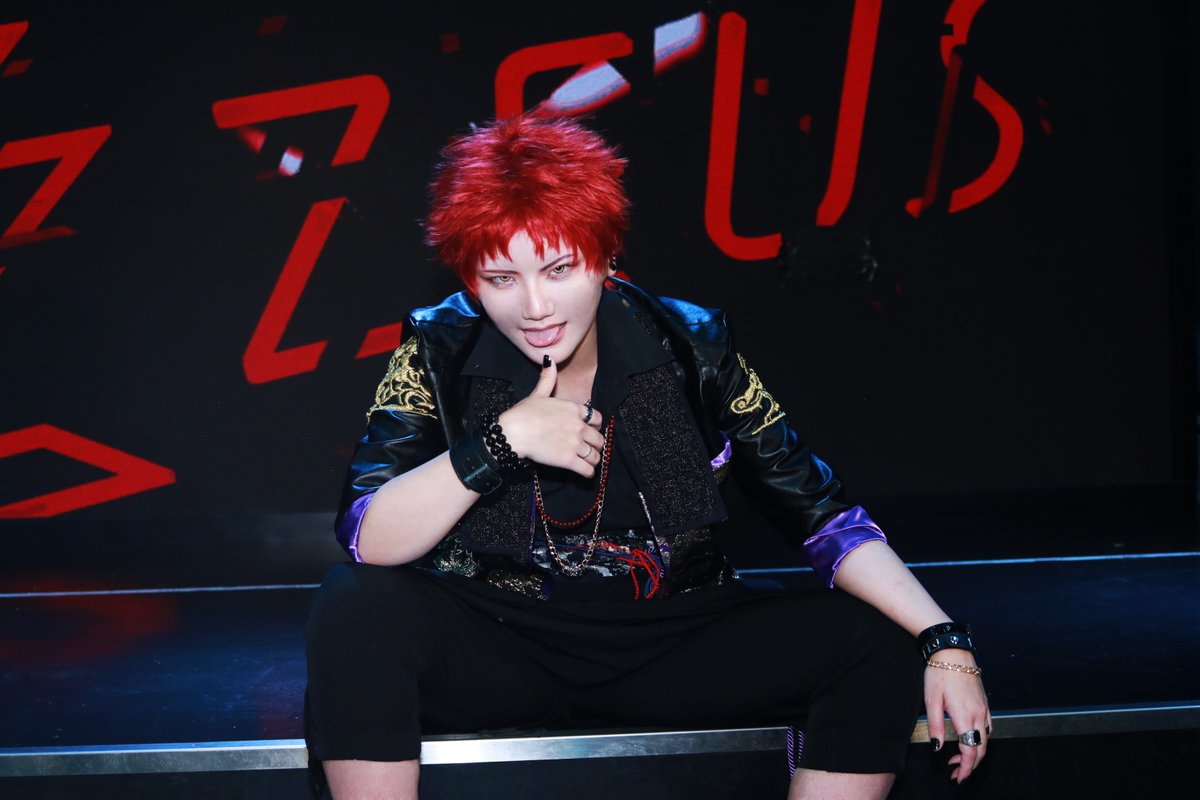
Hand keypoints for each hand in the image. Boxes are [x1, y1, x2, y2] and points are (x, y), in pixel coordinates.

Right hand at [497, 357, 605, 477]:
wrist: (513, 433)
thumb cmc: (523, 413)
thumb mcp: (537, 393)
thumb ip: (547, 378)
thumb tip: (549, 360)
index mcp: (574, 409)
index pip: (598, 418)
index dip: (595, 426)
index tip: (590, 430)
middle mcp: (579, 426)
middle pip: (599, 439)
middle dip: (596, 444)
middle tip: (589, 448)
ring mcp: (575, 444)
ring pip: (596, 455)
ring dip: (593, 459)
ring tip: (588, 461)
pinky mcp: (569, 460)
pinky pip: (588, 470)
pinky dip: (588, 472)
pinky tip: (585, 472)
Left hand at [925, 648, 991, 783]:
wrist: (952, 650)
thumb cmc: (939, 673)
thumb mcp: (931, 701)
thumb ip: (936, 726)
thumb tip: (938, 747)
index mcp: (966, 717)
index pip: (971, 752)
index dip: (965, 768)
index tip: (957, 777)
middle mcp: (980, 714)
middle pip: (981, 749)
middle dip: (970, 765)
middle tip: (956, 772)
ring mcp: (984, 707)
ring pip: (986, 739)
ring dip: (975, 752)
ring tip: (959, 757)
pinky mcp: (985, 701)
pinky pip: (988, 726)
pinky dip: (981, 738)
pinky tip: (970, 737)